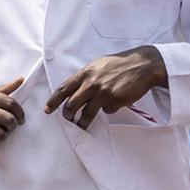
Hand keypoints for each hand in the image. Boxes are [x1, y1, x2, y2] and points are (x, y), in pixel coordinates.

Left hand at [47, 46, 166, 127]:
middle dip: (67, 115)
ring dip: (82, 122)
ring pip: (86, 114)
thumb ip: (86, 77)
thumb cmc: (120, 64)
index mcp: (86, 72)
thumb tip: (74, 90)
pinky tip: (116, 101)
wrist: (142, 64)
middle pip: (72, 105)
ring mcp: (104, 92)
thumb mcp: (98, 65)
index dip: (53, 101)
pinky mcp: (115, 101)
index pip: (64, 88)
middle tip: (68, 119)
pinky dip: (108, 109)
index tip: (47, 109)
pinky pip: (107, 111)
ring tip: (81, 125)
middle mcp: (92, 83)